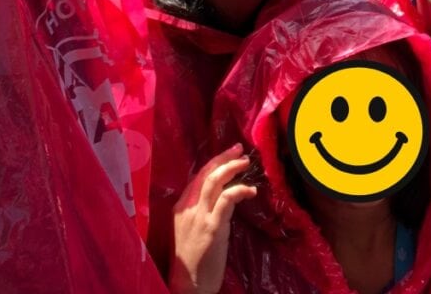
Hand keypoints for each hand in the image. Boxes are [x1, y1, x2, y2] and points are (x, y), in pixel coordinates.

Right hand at [169, 143, 257, 293]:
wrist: (188, 285)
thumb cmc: (191, 262)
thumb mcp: (191, 231)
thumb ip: (202, 212)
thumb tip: (222, 198)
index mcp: (180, 207)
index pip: (197, 177)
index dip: (213, 163)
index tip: (228, 154)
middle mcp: (187, 207)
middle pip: (204, 174)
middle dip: (222, 158)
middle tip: (238, 150)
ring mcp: (199, 216)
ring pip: (213, 181)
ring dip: (230, 168)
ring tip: (245, 162)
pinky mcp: (212, 227)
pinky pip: (225, 200)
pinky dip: (238, 190)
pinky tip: (250, 190)